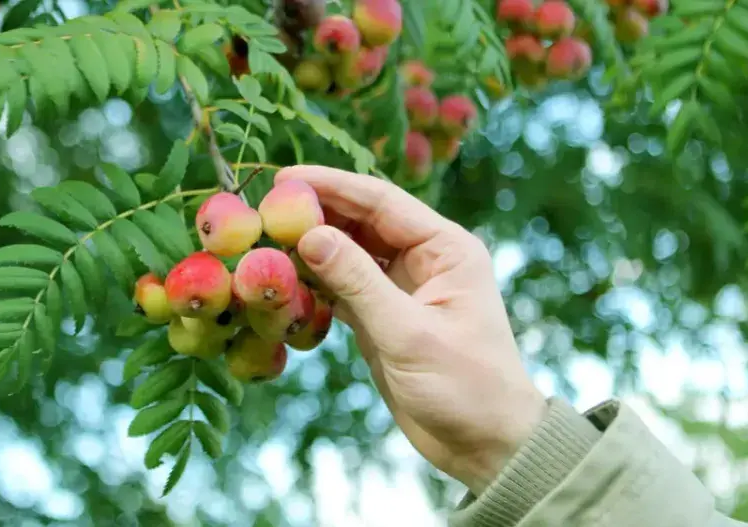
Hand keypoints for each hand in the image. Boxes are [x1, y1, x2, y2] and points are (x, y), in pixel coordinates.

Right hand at [276, 166, 546, 494]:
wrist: (485, 445)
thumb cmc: (465, 386)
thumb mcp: (409, 333)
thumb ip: (358, 282)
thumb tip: (309, 236)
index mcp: (445, 247)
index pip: (380, 201)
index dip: (332, 185)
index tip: (282, 178)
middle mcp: (423, 258)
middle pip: (360, 222)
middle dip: (314, 214)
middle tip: (261, 210)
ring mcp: (400, 288)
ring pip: (347, 254)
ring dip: (309, 249)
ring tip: (263, 240)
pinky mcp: (382, 317)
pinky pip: (342, 288)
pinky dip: (314, 284)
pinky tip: (283, 280)